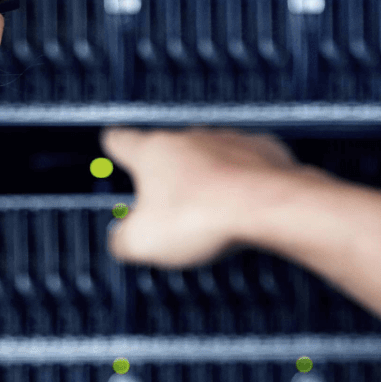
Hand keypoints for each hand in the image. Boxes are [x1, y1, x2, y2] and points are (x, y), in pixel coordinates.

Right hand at [100, 127, 313, 269]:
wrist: (267, 207)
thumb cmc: (205, 217)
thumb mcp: (143, 243)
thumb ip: (122, 240)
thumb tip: (120, 242)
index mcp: (152, 153)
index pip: (121, 141)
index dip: (115, 146)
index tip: (113, 145)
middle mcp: (190, 138)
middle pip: (169, 151)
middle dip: (167, 175)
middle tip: (166, 205)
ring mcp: (228, 141)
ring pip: (210, 156)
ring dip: (207, 179)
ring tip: (208, 212)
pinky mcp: (263, 151)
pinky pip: (247, 164)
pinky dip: (244, 181)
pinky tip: (244, 205)